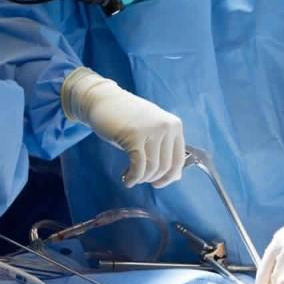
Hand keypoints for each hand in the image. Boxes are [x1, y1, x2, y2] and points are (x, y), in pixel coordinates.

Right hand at [62, 67, 184, 187]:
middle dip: (152, 179)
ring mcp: (151, 130)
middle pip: (165, 167)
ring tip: (130, 177)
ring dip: (141, 178)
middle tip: (139, 179)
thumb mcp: (152, 131)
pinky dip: (133, 177)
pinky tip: (126, 179)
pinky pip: (138, 165)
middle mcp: (166, 126)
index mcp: (174, 125)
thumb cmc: (127, 119)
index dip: (169, 177)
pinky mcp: (134, 135)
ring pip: (152, 168)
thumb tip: (176, 177)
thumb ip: (165, 150)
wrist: (104, 100)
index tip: (157, 183)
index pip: (179, 161)